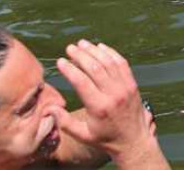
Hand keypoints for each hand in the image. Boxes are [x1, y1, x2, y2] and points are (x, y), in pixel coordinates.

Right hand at [50, 41, 167, 168]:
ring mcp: (125, 87)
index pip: (82, 82)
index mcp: (99, 107)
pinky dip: (111, 53)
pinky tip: (100, 47)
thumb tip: (49, 108)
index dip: (70, 69)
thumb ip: (64, 122)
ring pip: (109, 62)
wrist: (133, 140)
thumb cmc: (105, 138)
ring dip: (94, 50)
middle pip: (95, 68)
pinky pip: (122, 63)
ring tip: (82, 43)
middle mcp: (113, 94)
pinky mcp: (132, 83)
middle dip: (80, 55)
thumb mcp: (82, 135)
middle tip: (69, 48)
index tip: (60, 61)